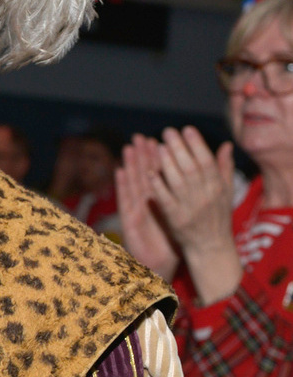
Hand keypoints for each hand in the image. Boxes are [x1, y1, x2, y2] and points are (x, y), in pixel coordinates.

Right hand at [116, 134, 179, 280]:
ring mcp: (136, 210)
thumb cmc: (171, 243)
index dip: (158, 158)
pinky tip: (119, 171)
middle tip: (141, 136)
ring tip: (129, 147)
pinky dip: (122, 185)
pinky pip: (125, 200)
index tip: (158, 140)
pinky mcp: (129, 221)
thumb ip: (187, 198)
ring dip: (131, 165)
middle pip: (144, 175)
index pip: (161, 176)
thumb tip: (197, 181)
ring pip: (134, 183)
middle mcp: (147, 203)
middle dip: (143, 156)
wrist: (159, 267)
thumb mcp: (181, 218)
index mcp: (162, 201)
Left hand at [151, 126, 241, 303]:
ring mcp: (190, 207)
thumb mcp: (225, 192)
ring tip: (158, 146)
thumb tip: (226, 144)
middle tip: (168, 131)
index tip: (187, 129)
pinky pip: (165, 200)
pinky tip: (149, 172)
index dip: (197, 145)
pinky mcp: (175, 219)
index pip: (207, 162)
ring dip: (167, 163)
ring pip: (178, 182)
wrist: (211, 247)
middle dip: (180, 148)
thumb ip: (224, 168)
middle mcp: (205, 196)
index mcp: (217, 187)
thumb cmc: (217, 217)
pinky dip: (158, 186)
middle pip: (191, 168)